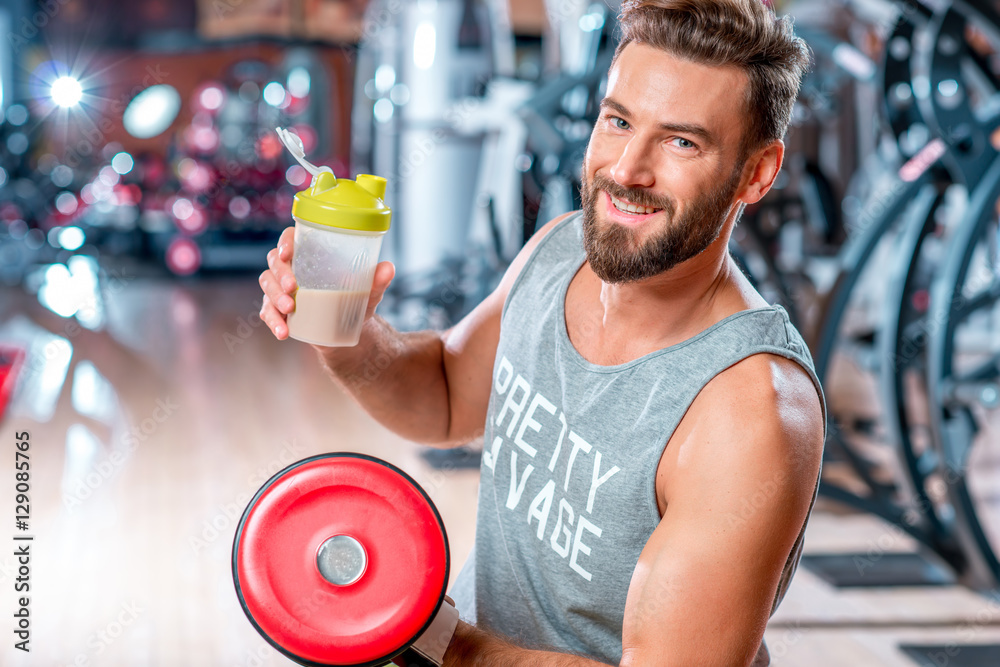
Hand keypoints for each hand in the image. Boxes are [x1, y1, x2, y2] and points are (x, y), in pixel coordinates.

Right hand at [259, 226, 395, 340]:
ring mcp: (281, 289)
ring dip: (275, 296)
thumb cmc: (355, 300)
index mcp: (310, 254)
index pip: (290, 239)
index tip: (288, 253)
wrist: (347, 329)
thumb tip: (388, 268)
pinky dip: (274, 321)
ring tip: (290, 308)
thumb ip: (377, 280)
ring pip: (267, 285)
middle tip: (293, 288)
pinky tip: (283, 332)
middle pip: (274, 262)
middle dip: (280, 274)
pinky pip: (267, 312)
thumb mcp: (368, 291)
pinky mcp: (277, 309)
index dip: (285, 242)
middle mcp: (292, 268)